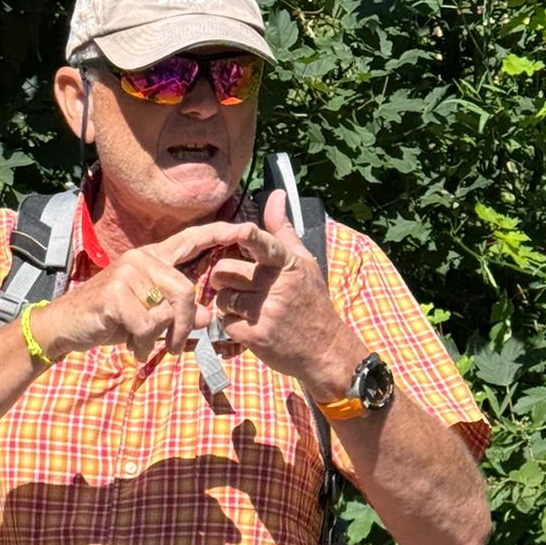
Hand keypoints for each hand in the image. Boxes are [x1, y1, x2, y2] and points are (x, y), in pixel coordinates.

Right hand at [39, 218, 258, 365]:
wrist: (65, 326)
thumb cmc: (110, 320)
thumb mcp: (150, 318)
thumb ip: (179, 314)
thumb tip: (209, 316)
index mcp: (152, 258)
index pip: (190, 240)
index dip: (219, 233)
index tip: (246, 228)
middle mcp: (141, 259)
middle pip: (185, 291)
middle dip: (184, 327)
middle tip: (175, 348)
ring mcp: (127, 273)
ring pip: (168, 310)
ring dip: (161, 339)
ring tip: (145, 346)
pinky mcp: (115, 293)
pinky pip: (148, 325)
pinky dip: (143, 345)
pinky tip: (131, 347)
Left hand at [206, 190, 360, 395]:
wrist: (323, 349)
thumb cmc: (310, 302)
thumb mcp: (303, 263)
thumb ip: (283, 230)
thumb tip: (275, 194)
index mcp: (287, 265)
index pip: (266, 245)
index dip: (250, 237)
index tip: (241, 232)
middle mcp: (276, 286)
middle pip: (225, 270)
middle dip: (223, 277)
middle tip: (234, 283)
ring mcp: (265, 312)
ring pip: (222, 297)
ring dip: (227, 302)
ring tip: (246, 307)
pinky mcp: (255, 335)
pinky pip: (225, 321)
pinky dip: (232, 325)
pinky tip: (250, 326)